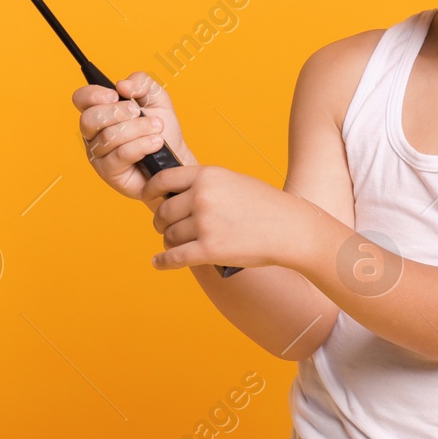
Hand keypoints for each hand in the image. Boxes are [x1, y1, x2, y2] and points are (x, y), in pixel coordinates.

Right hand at [73, 72, 192, 200]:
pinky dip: (141, 145)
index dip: (93, 94)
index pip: (81, 98)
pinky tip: (155, 143)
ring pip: (108, 137)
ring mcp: (98, 154)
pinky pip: (120, 155)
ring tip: (156, 128)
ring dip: (137, 129)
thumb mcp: (156, 98)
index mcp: (100, 110)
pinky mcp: (108, 172)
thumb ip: (141, 83)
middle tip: (138, 112)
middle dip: (116, 113)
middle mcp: (93, 133)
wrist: (173, 157)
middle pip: (88, 119)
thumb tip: (122, 85)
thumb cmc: (161, 128)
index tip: (115, 94)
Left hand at [144, 164, 321, 271]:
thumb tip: (172, 196)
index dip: (151, 190)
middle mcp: (202, 197)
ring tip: (174, 245)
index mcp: (207, 176)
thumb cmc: (263, 205)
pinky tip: (158, 263)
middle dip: (161, 222)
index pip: (164, 180)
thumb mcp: (232, 181)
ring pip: (170, 235)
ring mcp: (205, 223)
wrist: (289, 228)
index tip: (148, 198)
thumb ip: (203, 185)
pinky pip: (175, 257)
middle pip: (164, 211)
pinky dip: (163, 261)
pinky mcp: (209, 250)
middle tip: (164, 228)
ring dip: (169, 242)